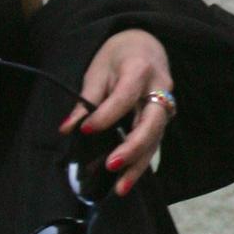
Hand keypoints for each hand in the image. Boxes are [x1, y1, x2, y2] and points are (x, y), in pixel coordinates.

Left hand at [58, 29, 173, 196]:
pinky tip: (125, 180)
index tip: (84, 130)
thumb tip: (67, 129)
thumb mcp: (98, 70)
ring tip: (121, 188)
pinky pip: (154, 142)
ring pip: (156, 139)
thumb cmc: (118, 56)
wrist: (145, 45)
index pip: (124, 97)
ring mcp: (166, 105)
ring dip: (138, 164)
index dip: (105, 116)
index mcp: (140, 69)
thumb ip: (85, 100)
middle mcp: (159, 88)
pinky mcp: (164, 119)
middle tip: (111, 165)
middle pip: (151, 122)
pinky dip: (140, 162)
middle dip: (133, 147)